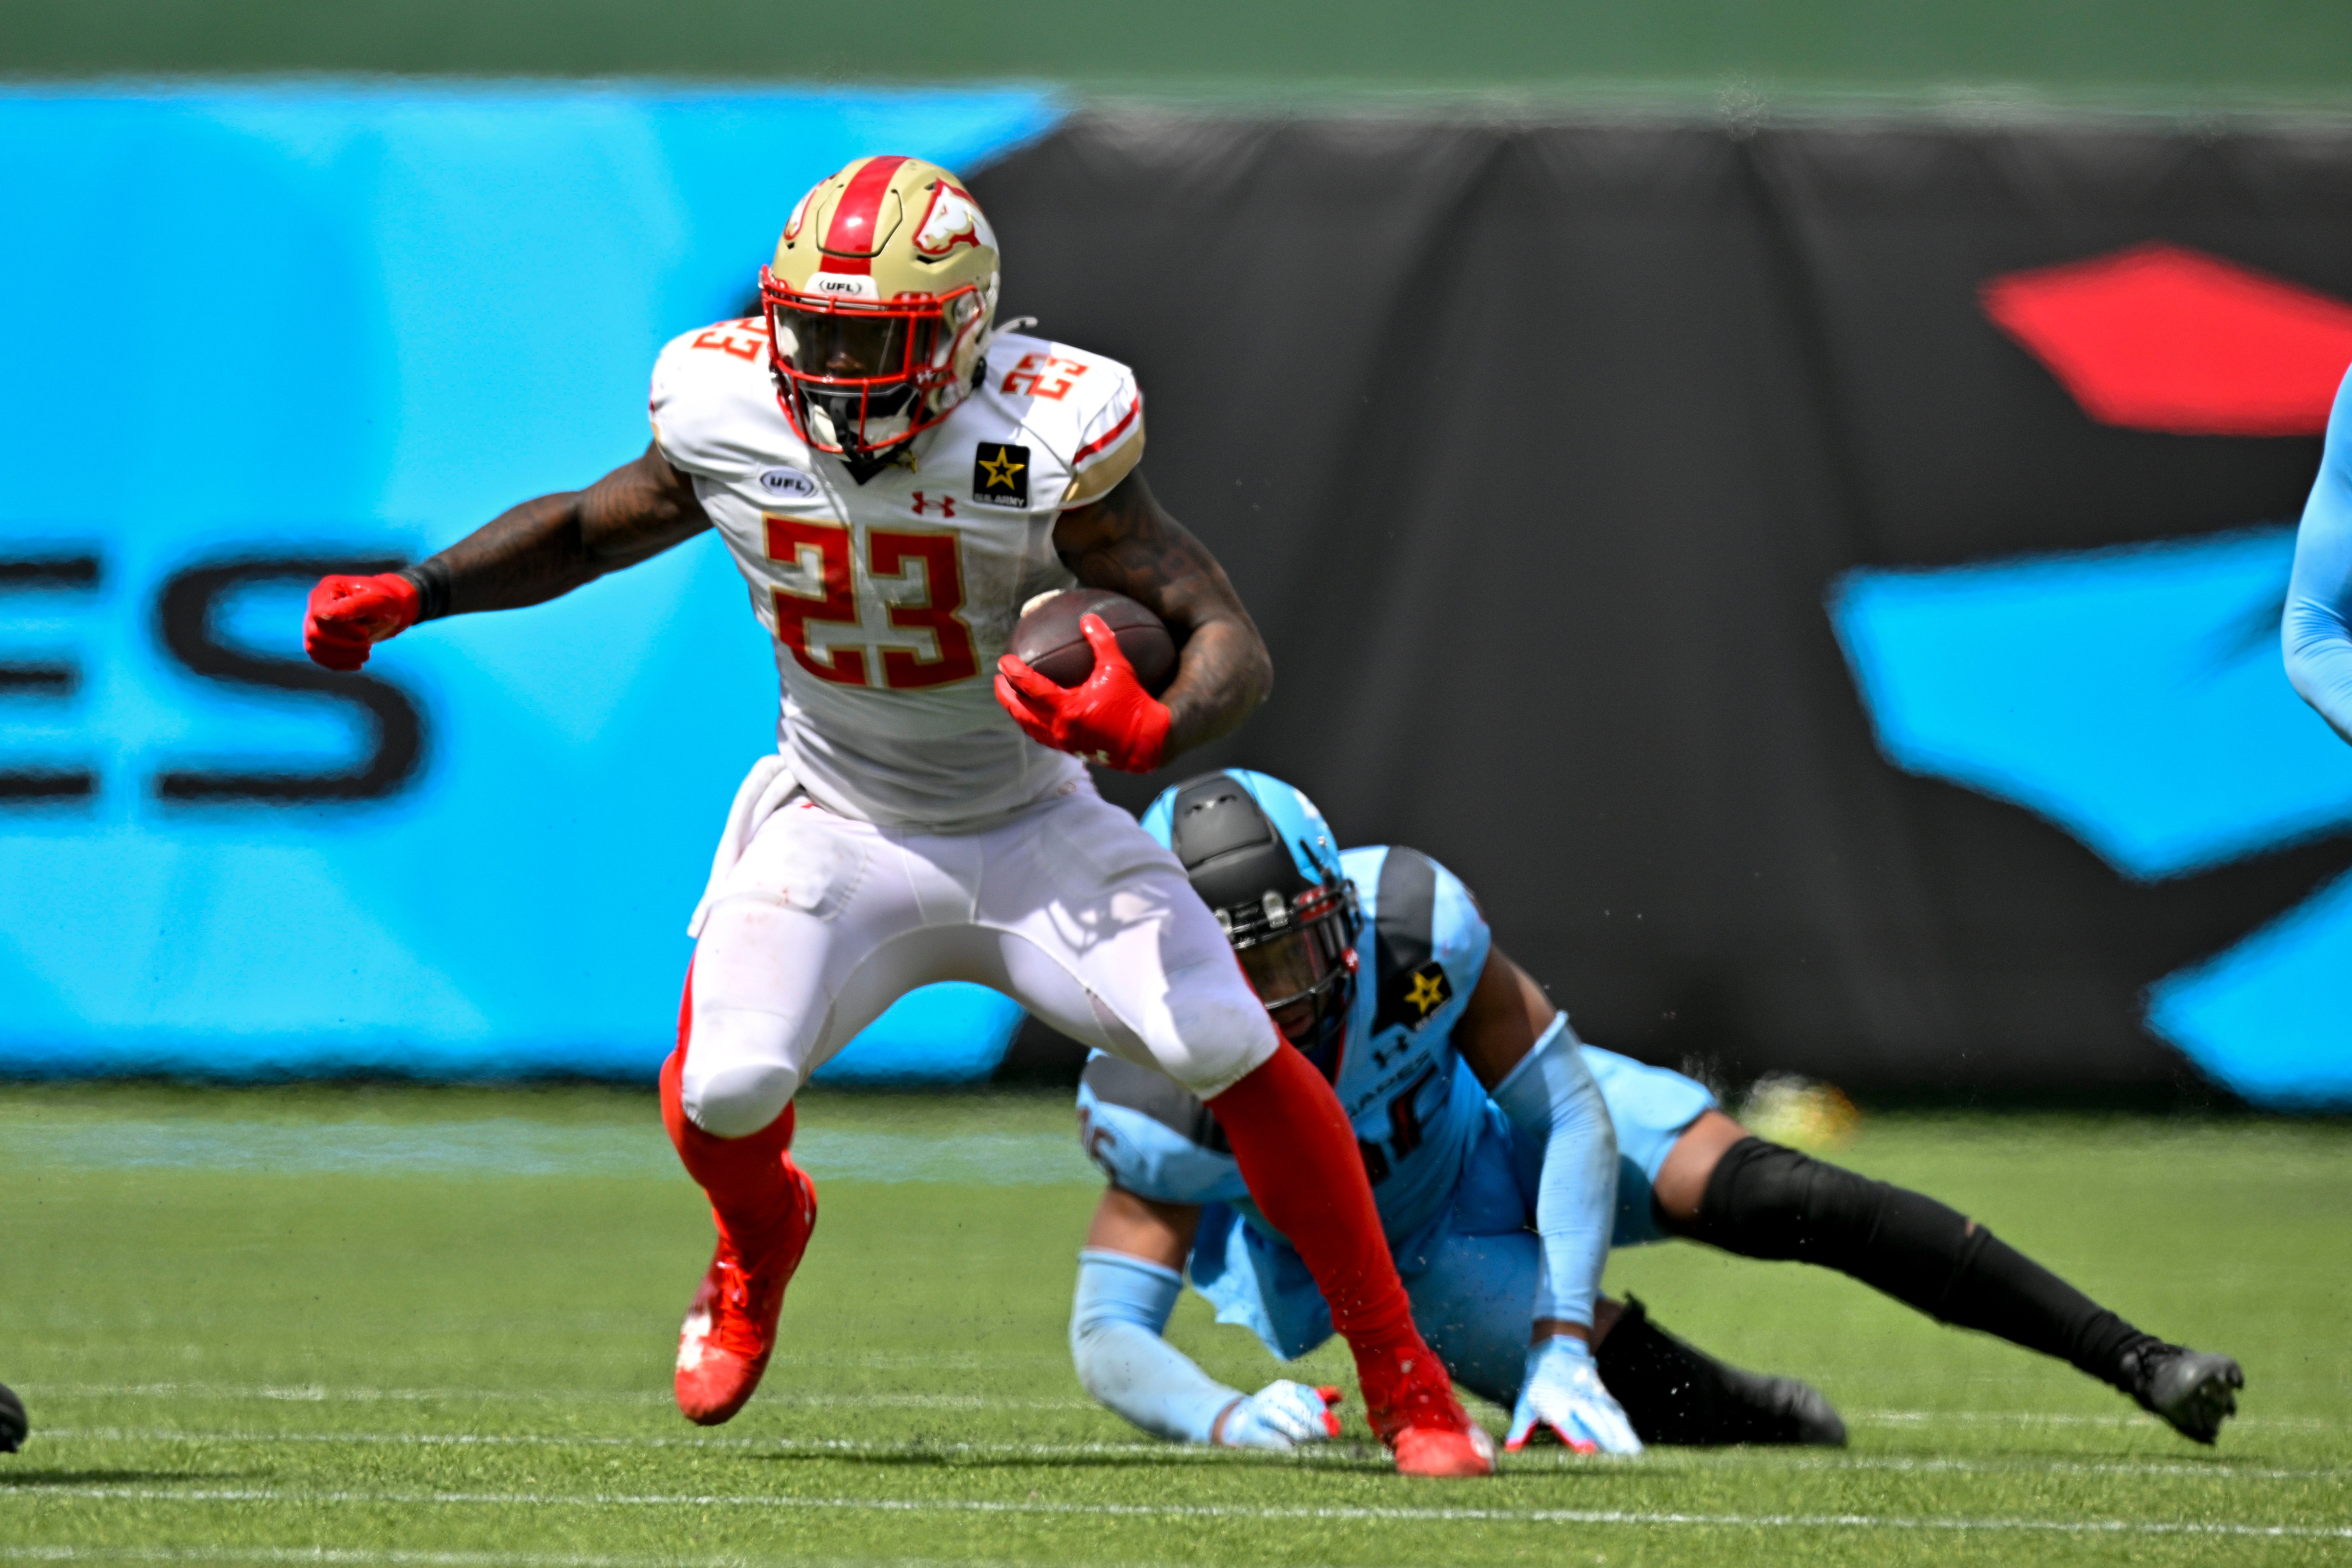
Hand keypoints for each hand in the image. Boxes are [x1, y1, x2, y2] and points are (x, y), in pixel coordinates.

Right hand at [305, 573, 421, 670]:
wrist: (391, 612)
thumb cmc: (386, 602)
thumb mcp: (377, 601)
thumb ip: (353, 606)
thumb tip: (325, 615)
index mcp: (328, 589)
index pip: (319, 615)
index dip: (341, 628)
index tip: (364, 632)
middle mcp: (316, 605)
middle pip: (315, 634)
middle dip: (345, 644)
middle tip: (367, 643)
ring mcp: (314, 623)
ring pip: (314, 648)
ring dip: (344, 655)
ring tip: (366, 652)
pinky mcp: (319, 640)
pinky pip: (319, 657)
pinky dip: (340, 663)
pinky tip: (358, 662)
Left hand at [994, 613, 1171, 772]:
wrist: (1148, 742)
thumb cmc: (1134, 703)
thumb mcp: (1119, 668)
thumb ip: (1102, 641)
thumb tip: (1089, 618)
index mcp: (1066, 708)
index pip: (1029, 688)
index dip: (1013, 673)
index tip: (1003, 661)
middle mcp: (1059, 727)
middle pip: (1019, 711)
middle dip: (1005, 694)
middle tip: (998, 678)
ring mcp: (1064, 741)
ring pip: (1028, 727)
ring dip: (1015, 711)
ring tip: (1010, 697)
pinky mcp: (1072, 748)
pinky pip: (1042, 736)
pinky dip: (1032, 723)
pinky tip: (1034, 715)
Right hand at [1213, 1381, 1342, 1450]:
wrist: (1241, 1421)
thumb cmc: (1276, 1413)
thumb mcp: (1295, 1403)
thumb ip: (1316, 1400)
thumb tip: (1340, 1396)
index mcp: (1285, 1388)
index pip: (1305, 1395)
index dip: (1320, 1410)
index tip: (1333, 1424)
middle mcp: (1271, 1395)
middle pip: (1295, 1406)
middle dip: (1312, 1421)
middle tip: (1326, 1434)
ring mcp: (1260, 1411)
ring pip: (1280, 1418)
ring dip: (1297, 1429)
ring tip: (1308, 1438)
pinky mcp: (1251, 1429)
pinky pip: (1268, 1434)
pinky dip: (1280, 1441)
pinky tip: (1290, 1447)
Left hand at [1506, 1336, 1641, 1454]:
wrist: (1558, 1351)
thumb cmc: (1538, 1384)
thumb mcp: (1525, 1404)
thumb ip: (1521, 1428)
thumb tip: (1510, 1449)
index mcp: (1557, 1404)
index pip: (1569, 1422)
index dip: (1578, 1436)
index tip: (1587, 1450)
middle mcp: (1579, 1400)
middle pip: (1597, 1423)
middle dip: (1608, 1445)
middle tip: (1619, 1469)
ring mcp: (1595, 1398)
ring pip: (1613, 1420)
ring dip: (1624, 1439)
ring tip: (1635, 1462)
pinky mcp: (1606, 1397)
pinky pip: (1619, 1415)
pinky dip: (1627, 1431)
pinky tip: (1635, 1449)